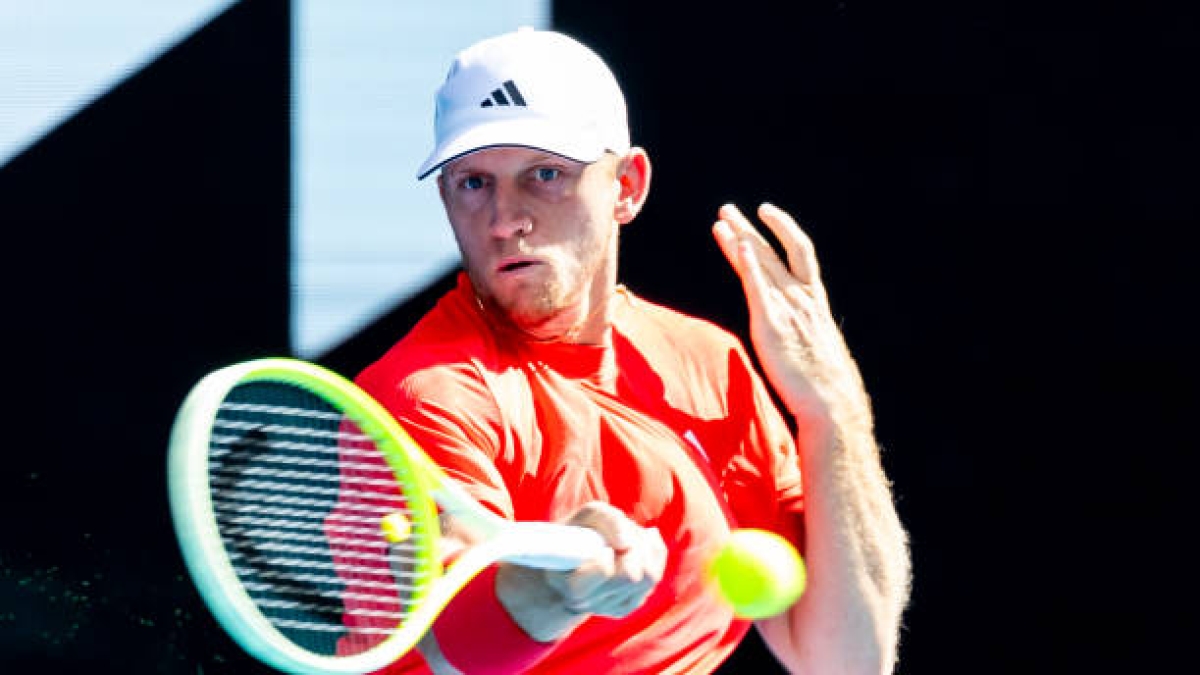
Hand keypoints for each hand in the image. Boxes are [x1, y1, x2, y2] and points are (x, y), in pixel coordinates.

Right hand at [496, 502, 665, 640]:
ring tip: (629, 541)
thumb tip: (628, 542)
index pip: (605, 569)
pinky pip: (655, 576)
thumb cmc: (578, 533)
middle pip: (633, 575)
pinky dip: (651, 556)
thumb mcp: (586, 516)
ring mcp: (611, 607)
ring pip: (650, 577)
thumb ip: (607, 519)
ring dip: (645, 550)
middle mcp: (591, 603)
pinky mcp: (628, 605)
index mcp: (573, 587)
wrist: (569, 562)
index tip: (602, 546)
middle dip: (634, 548)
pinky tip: (634, 550)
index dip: (608, 551)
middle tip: (621, 539)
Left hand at [712, 203, 869, 425]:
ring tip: (721, 221)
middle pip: (773, 252)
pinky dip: (748, 264)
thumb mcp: (814, 352)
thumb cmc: (824, 388)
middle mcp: (802, 299)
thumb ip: (801, 337)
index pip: (799, 254)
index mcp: (814, 303)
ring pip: (761, 264)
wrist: (832, 403)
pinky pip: (757, 287)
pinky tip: (737, 246)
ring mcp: (787, 310)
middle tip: (728, 210)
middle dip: (749, 229)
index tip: (765, 213)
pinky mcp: (772, 325)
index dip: (783, 229)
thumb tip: (789, 340)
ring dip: (739, 240)